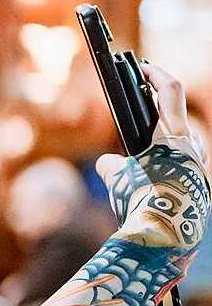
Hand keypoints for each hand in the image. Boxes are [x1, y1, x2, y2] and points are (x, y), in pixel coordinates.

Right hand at [96, 63, 210, 251]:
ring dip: (161, 151)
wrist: (167, 237)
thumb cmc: (142, 201)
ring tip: (140, 169)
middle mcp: (190, 147)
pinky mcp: (197, 187)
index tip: (143, 68)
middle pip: (174, 122)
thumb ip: (110, 165)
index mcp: (172, 135)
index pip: (169, 90)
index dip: (156, 74)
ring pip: (180, 148)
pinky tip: (150, 189)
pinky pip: (180, 170)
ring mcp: (197, 167)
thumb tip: (107, 164)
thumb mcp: (117, 179)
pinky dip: (165, 172)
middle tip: (136, 131)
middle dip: (154, 124)